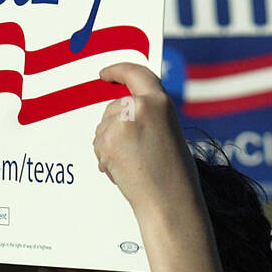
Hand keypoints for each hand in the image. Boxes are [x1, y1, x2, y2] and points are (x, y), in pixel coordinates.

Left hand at [93, 62, 199, 217]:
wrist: (169, 201)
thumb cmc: (173, 174)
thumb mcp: (166, 133)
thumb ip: (147, 116)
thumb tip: (118, 114)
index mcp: (160, 101)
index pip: (135, 74)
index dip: (118, 70)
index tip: (105, 74)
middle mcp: (140, 106)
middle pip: (113, 108)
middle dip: (114, 128)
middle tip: (134, 154)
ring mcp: (121, 122)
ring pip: (103, 127)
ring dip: (110, 146)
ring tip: (133, 165)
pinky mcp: (107, 140)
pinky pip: (98, 145)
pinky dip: (105, 160)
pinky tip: (123, 172)